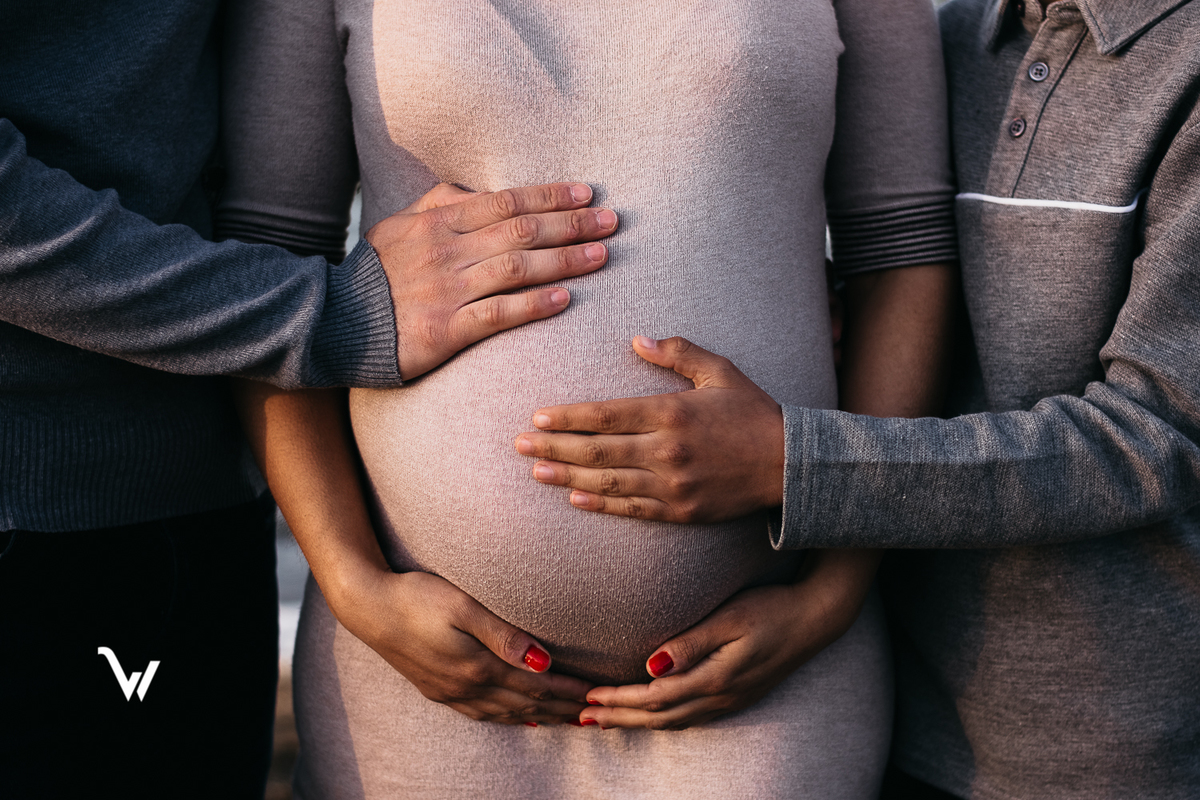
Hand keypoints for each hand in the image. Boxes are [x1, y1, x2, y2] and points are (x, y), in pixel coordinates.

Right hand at [329, 568, 592, 724]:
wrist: (367, 607)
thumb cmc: (417, 597)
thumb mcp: (463, 607)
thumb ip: (504, 635)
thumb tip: (543, 661)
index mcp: (477, 667)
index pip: (536, 685)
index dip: (568, 691)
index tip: (597, 694)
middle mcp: (466, 686)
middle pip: (526, 704)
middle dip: (562, 709)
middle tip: (594, 715)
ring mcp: (449, 692)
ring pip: (505, 713)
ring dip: (539, 717)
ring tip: (565, 720)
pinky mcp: (436, 689)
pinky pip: (481, 713)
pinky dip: (507, 718)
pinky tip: (515, 717)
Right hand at [368, 181, 617, 379]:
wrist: (336, 322)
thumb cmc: (375, 273)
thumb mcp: (400, 225)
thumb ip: (441, 203)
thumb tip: (480, 191)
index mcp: (438, 221)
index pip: (505, 201)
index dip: (550, 196)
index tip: (588, 194)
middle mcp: (446, 251)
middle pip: (520, 231)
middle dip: (571, 224)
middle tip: (612, 222)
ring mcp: (447, 291)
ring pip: (516, 269)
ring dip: (564, 261)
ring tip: (601, 255)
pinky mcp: (446, 330)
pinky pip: (497, 314)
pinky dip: (533, 305)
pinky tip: (565, 299)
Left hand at [514, 336, 783, 522]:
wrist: (791, 465)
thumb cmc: (754, 412)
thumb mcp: (721, 372)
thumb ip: (678, 353)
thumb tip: (636, 339)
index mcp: (672, 413)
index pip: (606, 415)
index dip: (567, 417)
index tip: (537, 416)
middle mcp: (667, 451)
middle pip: (597, 450)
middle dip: (553, 446)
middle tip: (518, 445)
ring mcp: (673, 485)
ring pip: (608, 482)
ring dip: (566, 476)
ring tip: (535, 471)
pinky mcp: (681, 511)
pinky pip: (632, 509)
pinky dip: (600, 505)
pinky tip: (574, 498)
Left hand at [579, 549, 880, 729]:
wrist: (817, 616)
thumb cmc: (771, 608)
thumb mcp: (731, 619)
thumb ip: (691, 643)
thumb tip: (651, 665)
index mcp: (715, 679)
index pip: (654, 697)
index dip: (619, 701)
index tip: (589, 698)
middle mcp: (722, 697)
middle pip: (660, 717)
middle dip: (620, 718)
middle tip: (585, 718)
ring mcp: (732, 700)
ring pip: (675, 721)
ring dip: (638, 722)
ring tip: (608, 721)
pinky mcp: (738, 695)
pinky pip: (691, 717)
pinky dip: (663, 719)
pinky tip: (653, 714)